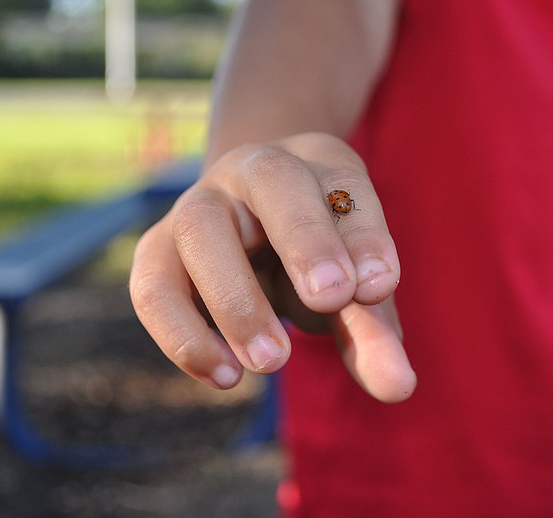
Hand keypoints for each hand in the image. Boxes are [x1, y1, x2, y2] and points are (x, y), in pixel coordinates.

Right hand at [129, 133, 416, 402]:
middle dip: (306, 240)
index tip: (380, 287)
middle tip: (332, 300)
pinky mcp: (157, 250)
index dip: (364, 234)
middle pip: (275, 180)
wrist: (249, 228)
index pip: (346, 183)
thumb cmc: (318, 258)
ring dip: (236, 299)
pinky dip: (183, 335)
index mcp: (318, 165)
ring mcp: (198, 203)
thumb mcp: (353, 289)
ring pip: (199, 228)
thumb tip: (398, 389)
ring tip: (273, 363)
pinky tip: (226, 377)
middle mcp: (254, 168)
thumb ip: (373, 333)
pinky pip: (154, 286)